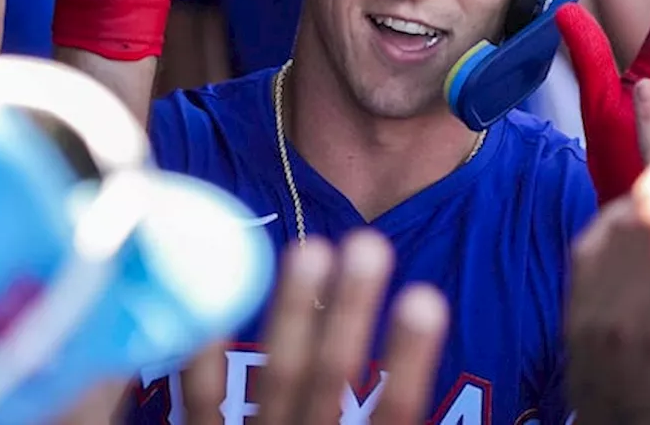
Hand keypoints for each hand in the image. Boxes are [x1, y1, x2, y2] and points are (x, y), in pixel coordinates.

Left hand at [180, 232, 449, 424]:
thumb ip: (389, 418)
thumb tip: (447, 399)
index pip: (394, 416)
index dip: (408, 360)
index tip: (426, 297)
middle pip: (329, 384)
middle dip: (349, 312)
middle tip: (368, 243)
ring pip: (274, 380)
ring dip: (292, 313)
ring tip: (311, 248)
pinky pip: (202, 406)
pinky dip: (205, 354)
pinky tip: (216, 298)